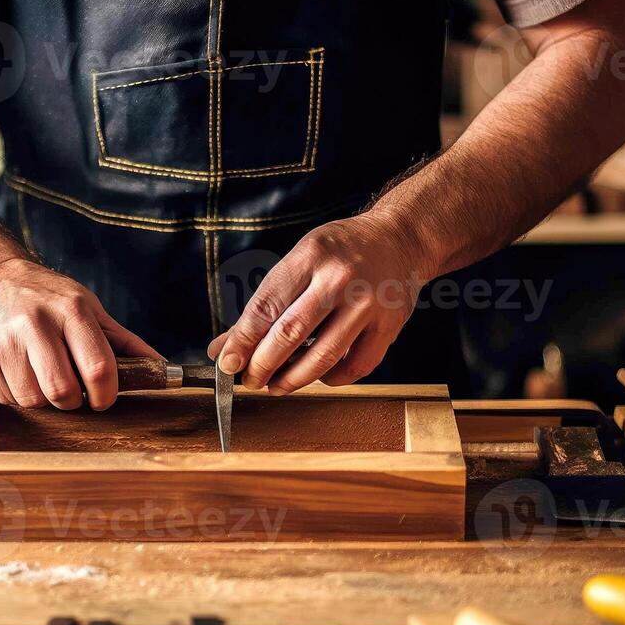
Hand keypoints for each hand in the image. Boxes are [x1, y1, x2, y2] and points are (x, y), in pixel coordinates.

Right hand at [0, 258, 159, 409]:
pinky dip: (19, 396)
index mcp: (70, 309)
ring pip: (34, 400)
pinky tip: (21, 373)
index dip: (105, 395)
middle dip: (74, 402)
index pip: (98, 368)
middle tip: (73, 393)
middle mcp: (34, 322)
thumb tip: (161, 367)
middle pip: (63, 391)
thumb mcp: (89, 308)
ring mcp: (3, 341)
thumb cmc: (49, 298)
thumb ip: (123, 341)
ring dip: (45, 400)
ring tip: (43, 377)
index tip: (102, 399)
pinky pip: (8, 399)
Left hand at [207, 213, 427, 393]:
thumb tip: (224, 347)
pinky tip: (319, 376)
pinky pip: (357, 365)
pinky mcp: (390, 325)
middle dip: (262, 364)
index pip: (267, 305)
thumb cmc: (340, 252)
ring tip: (276, 385)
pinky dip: (333, 378)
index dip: (242, 340)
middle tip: (249, 380)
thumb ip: (265, 303)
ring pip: (323, 356)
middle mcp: (340, 278)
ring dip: (293, 379)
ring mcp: (369, 303)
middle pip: (291, 333)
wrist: (399, 239)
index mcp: (311, 255)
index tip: (227, 362)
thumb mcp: (300, 261)